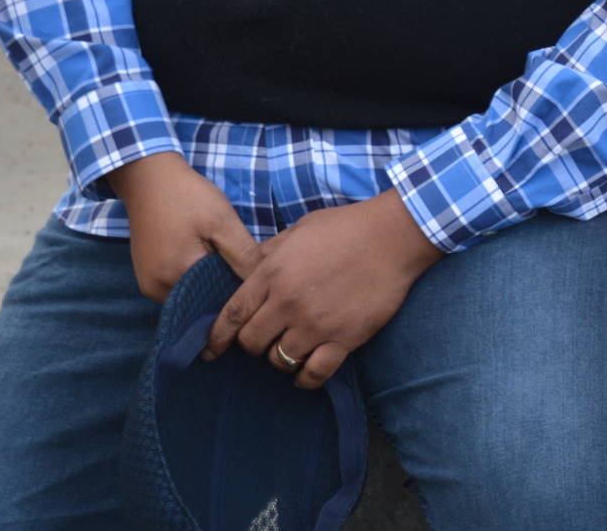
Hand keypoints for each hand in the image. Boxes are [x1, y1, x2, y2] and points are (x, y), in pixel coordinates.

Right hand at [108, 152, 262, 301]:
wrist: (148, 178)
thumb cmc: (187, 196)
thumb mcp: (223, 221)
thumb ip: (243, 256)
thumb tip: (262, 286)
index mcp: (176, 277)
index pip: (219, 300)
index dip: (239, 289)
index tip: (253, 270)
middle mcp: (157, 291)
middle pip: (203, 301)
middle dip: (224, 286)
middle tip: (238, 259)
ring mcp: (149, 286)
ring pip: (191, 295)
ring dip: (209, 282)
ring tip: (223, 256)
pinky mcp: (147, 278)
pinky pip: (178, 287)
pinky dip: (194, 277)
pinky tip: (206, 256)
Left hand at [203, 191, 443, 389]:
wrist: (394, 236)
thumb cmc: (347, 227)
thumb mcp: (299, 229)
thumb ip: (270, 253)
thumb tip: (249, 269)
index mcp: (272, 273)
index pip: (232, 315)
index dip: (217, 337)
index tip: (211, 349)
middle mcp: (288, 302)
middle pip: (251, 343)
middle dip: (252, 345)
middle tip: (265, 340)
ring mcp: (316, 323)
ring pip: (279, 360)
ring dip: (280, 359)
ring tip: (291, 349)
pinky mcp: (344, 338)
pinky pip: (314, 373)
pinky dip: (305, 379)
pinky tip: (305, 375)